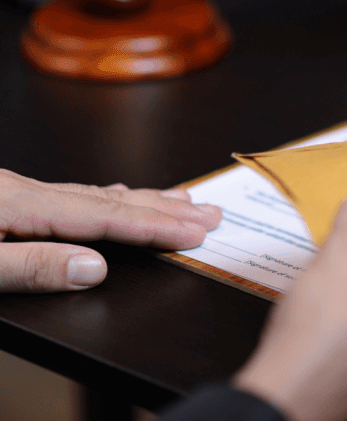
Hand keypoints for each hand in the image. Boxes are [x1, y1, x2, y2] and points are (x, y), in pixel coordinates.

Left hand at [0, 169, 221, 292]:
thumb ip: (32, 268)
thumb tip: (95, 270)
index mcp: (20, 206)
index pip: (103, 218)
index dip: (153, 227)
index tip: (193, 234)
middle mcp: (24, 192)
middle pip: (110, 201)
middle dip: (165, 210)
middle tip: (210, 215)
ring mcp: (16, 192)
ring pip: (95, 194)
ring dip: (143, 200)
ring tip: (183, 201)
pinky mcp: (8, 197)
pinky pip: (73, 195)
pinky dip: (107, 197)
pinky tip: (119, 195)